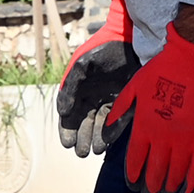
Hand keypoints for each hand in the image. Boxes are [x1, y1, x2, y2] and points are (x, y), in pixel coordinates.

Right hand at [57, 0, 137, 158]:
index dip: (67, 131)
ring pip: (101, 126)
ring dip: (96, 139)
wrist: (129, 40)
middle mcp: (94, 99)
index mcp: (79, 91)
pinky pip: (118, 121)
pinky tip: (107, 142)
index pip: (70, 117)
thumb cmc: (102, 51)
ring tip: (94, 150)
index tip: (67, 143)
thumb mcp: (82, 67)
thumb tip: (63, 113)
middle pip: (85, 125)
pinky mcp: (128, 102)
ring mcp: (111, 101)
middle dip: (82, 139)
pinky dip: (112, 132)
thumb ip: (70, 89)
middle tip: (82, 152)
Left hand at [111, 28, 193, 192]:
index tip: (132, 184)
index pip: (136, 159)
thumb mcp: (133, 87)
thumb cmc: (162, 70)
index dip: (134, 175)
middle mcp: (164, 136)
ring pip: (176, 173)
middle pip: (155, 171)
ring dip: (169, 187)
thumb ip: (120, 110)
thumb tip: (107, 129)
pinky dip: (192, 182)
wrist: (193, 57)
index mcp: (145, 125)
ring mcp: (186, 137)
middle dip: (150, 186)